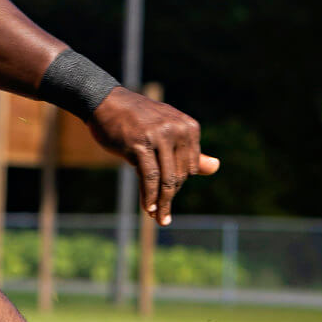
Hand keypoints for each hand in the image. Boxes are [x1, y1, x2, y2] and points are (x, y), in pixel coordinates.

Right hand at [87, 88, 219, 225]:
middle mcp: (177, 130)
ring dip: (162, 203)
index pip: (191, 167)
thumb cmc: (137, 121)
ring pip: (166, 179)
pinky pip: (149, 177)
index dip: (179, 184)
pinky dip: (150, 196)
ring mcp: (159, 136)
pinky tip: (148, 209)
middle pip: (180, 175)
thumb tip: (216, 167)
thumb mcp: (167, 133)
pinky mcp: (139, 144)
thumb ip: (191, 153)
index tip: (166, 196)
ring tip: (158, 218)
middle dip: (170, 196)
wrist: (106, 103)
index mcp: (189, 127)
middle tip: (161, 214)